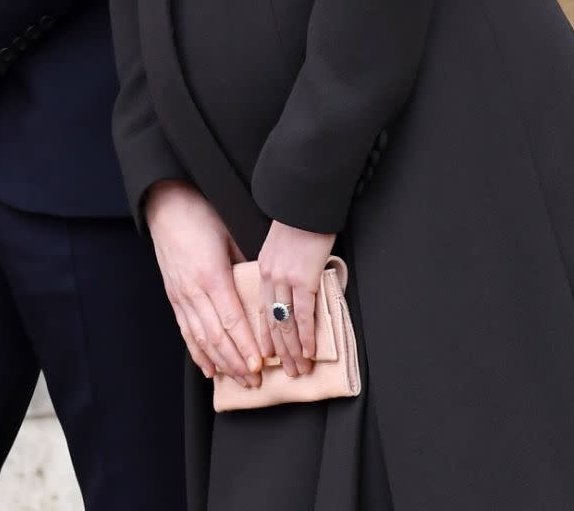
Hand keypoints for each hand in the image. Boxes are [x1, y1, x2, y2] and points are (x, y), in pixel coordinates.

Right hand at [145, 180, 263, 388]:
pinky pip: (185, 331)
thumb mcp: (230, 234)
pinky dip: (197, 352)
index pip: (231, 319)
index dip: (245, 346)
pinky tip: (208, 368)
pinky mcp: (173, 296)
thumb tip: (263, 289)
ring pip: (200, 339)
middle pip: (216, 336)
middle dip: (236, 362)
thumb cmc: (202, 214)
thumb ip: (245, 264)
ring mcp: (180, 295)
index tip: (259, 366)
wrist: (166, 205)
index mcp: (211, 275)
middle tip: (255, 382)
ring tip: (237, 381)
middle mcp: (193, 290)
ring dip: (220, 363)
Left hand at [258, 220, 336, 377]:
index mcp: (263, 268)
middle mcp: (270, 277)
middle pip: (273, 322)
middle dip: (281, 351)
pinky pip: (304, 315)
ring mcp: (286, 280)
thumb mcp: (281, 244)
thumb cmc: (299, 219)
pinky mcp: (304, 279)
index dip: (265, 335)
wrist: (306, 201)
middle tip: (288, 371)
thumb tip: (293, 283)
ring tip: (300, 369)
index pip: (263, 310)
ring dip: (294, 350)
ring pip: (286, 324)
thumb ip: (282, 265)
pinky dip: (307, 336)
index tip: (268, 355)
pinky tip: (310, 352)